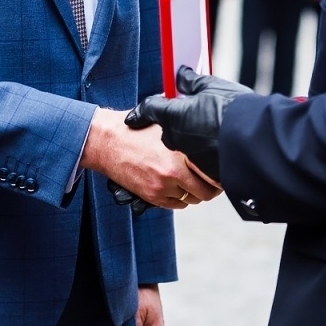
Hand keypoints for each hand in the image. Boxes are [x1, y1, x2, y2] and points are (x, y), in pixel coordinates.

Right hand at [81, 108, 219, 208]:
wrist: (106, 142)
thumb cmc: (134, 128)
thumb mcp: (163, 120)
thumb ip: (184, 126)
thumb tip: (207, 124)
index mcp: (180, 151)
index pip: (212, 172)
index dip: (219, 172)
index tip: (220, 169)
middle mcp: (173, 171)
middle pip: (206, 191)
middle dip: (211, 187)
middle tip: (212, 181)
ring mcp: (162, 186)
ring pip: (192, 199)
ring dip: (194, 192)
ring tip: (192, 181)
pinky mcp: (151, 196)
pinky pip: (176, 205)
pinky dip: (180, 198)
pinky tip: (176, 186)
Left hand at [124, 67, 252, 184]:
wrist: (257, 141)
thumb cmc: (234, 110)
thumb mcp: (212, 87)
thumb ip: (192, 82)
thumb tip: (182, 75)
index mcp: (173, 115)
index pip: (148, 109)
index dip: (141, 112)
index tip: (133, 118)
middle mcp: (176, 139)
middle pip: (166, 133)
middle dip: (173, 128)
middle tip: (189, 119)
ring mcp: (188, 159)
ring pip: (182, 150)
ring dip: (189, 145)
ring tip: (209, 137)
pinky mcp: (203, 174)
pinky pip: (198, 166)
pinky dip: (203, 160)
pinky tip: (218, 152)